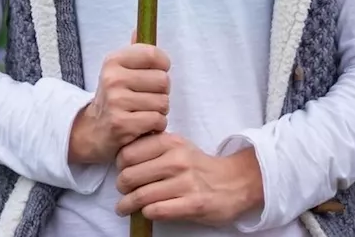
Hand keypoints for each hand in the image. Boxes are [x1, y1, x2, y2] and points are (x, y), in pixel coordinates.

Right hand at [68, 35, 169, 164]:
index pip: (153, 55)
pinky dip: (156, 125)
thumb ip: (134, 52)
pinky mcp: (121, 124)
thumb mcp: (118, 70)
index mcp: (114, 61)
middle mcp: (113, 78)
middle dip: (162, 92)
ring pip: (163, 103)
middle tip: (148, 98)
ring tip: (144, 112)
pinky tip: (144, 125)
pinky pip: (158, 120)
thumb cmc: (114, 97)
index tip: (157, 72)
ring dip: (159, 111)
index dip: (163, 65)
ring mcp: (116, 101)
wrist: (92, 130)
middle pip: (163, 80)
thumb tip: (139, 29)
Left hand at [114, 132, 263, 225]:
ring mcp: (186, 183)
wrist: (234, 182)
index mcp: (171, 142)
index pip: (129, 153)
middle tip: (122, 191)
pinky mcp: (193, 204)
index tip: (121, 171)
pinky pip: (156, 210)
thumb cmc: (199, 165)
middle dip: (121, 187)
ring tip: (123, 208)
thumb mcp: (179, 146)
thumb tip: (122, 155)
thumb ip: (154, 146)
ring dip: (127, 205)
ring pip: (141, 196)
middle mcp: (177, 161)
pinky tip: (145, 212)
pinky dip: (146, 213)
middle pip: (130, 176)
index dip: (119, 165)